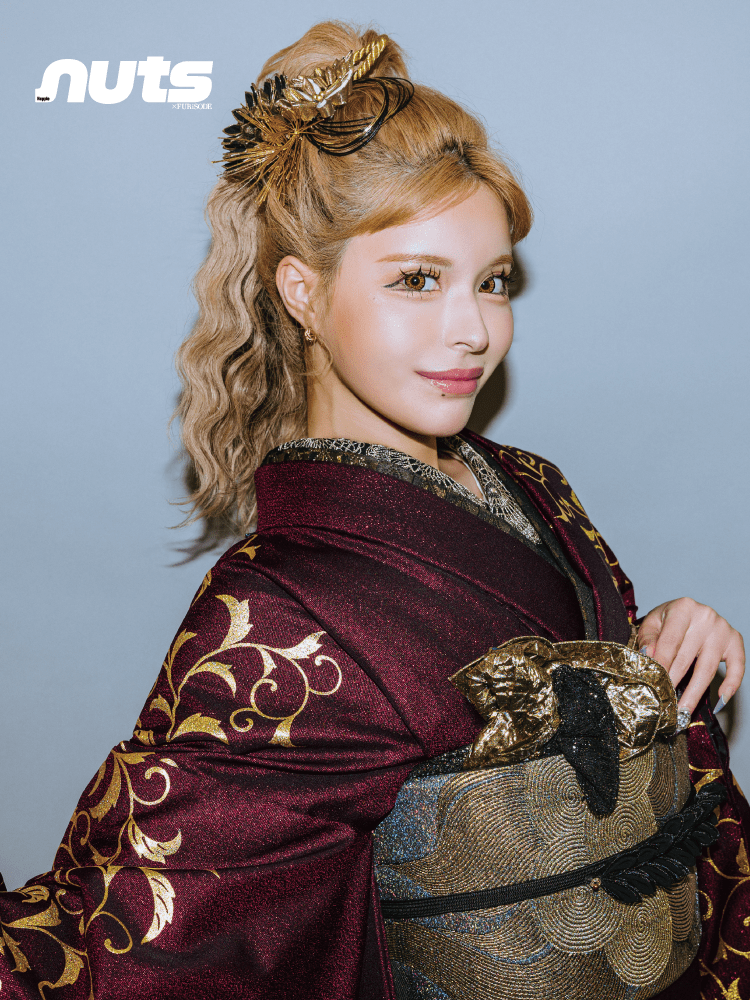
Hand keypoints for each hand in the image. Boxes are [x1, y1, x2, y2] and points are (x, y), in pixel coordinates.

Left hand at [637, 597, 744, 715]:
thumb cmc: (669, 619)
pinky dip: (731, 685)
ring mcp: (723, 630)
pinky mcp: (735, 641)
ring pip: (708, 668)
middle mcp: (706, 617)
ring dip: (695, 692)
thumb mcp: (653, 622)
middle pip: (687, 657)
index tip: (654, 684)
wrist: (688, 611)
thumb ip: (648, 638)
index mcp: (683, 608)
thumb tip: (649, 656)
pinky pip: (737, 667)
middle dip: (674, 682)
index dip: (662, 664)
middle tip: (664, 703)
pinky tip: (720, 701)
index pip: (670, 642)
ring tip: (683, 710)